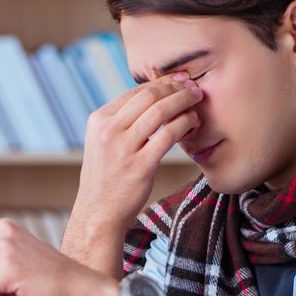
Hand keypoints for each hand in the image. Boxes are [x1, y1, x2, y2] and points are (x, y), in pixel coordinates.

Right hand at [73, 73, 202, 234]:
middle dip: (174, 87)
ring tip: (196, 99)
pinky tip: (193, 122)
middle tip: (192, 86)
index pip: (134, 91)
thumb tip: (153, 97)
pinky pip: (168, 135)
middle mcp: (108, 130)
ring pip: (160, 111)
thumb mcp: (103, 142)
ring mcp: (123, 148)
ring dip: (183, 101)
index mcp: (99, 120)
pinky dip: (185, 123)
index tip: (179, 81)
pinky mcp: (140, 166)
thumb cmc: (107, 177)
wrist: (98, 214)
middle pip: (148, 95)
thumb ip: (122, 121)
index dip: (161, 82)